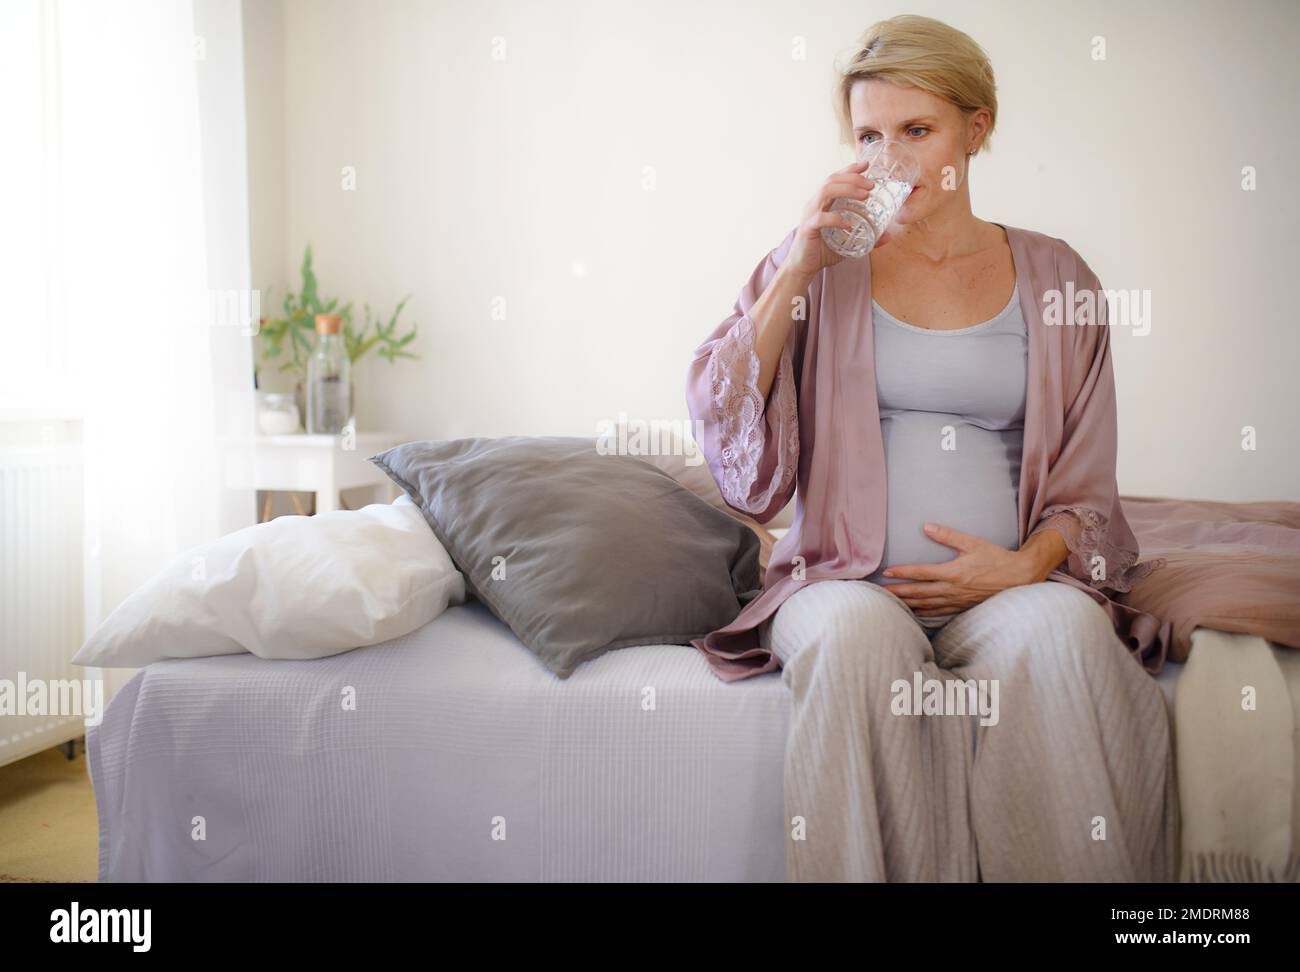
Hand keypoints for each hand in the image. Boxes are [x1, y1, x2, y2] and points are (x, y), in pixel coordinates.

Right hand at [786, 157, 877, 277]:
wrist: (803, 266)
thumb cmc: (823, 251)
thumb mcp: (848, 241)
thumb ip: (868, 237)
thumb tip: (888, 236)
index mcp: (823, 202)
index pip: (835, 178)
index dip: (850, 169)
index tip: (866, 164)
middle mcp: (815, 204)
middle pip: (831, 180)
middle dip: (853, 178)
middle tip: (871, 185)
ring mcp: (810, 215)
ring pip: (825, 192)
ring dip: (847, 190)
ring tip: (865, 196)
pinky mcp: (808, 228)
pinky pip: (822, 219)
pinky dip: (837, 219)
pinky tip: (850, 225)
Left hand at [878, 523, 1040, 614]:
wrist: (1019, 577)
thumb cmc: (996, 558)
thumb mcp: (972, 543)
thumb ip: (948, 535)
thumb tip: (926, 526)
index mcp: (953, 572)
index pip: (921, 573)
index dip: (902, 572)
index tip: (887, 572)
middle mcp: (952, 589)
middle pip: (919, 592)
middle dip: (898, 592)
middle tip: (879, 592)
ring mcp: (957, 600)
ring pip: (927, 604)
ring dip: (908, 604)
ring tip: (890, 603)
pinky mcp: (963, 607)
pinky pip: (939, 612)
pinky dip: (925, 613)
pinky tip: (914, 612)